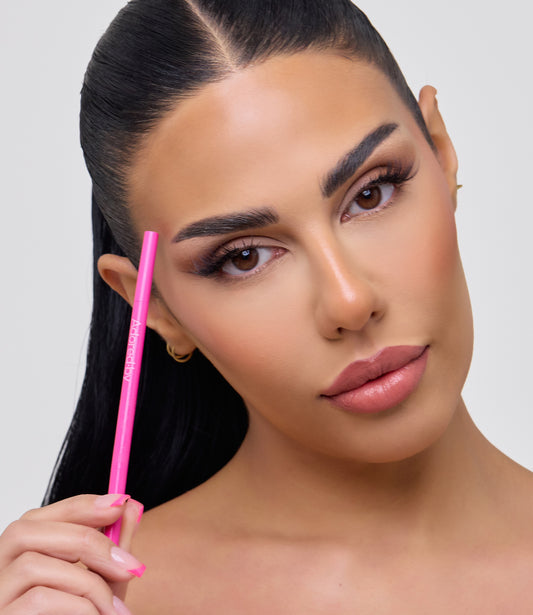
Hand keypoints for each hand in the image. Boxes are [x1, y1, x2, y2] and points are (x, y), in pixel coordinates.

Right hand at [0, 494, 143, 613]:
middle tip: (130, 565)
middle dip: (87, 539)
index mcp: (20, 554)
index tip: (120, 503)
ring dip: (87, 582)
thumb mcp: (104, 580)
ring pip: (32, 565)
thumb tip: (133, 504)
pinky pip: (37, 600)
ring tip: (113, 610)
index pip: (40, 514)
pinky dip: (77, 606)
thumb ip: (115, 543)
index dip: (80, 505)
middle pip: (27, 531)